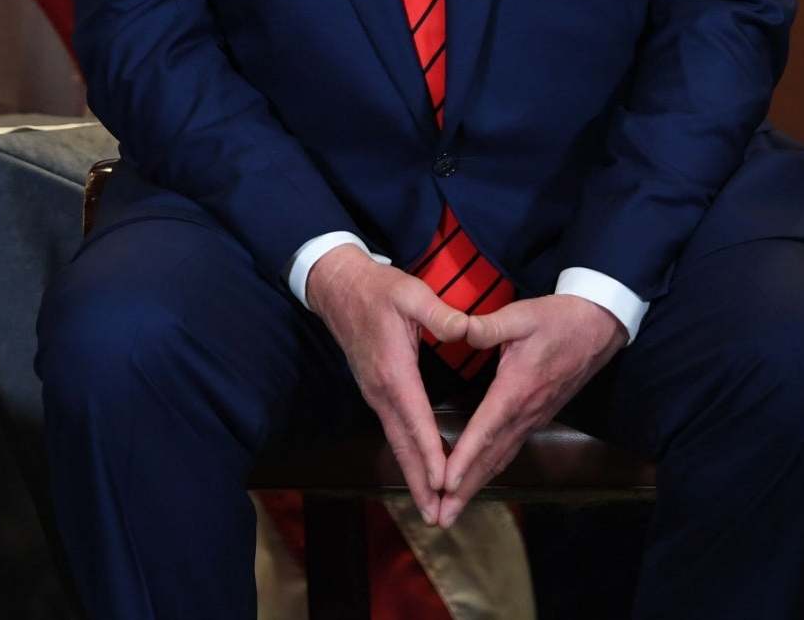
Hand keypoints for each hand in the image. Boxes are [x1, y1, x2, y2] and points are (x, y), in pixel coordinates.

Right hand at [306, 245, 472, 523]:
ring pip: (397, 443)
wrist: (338, 286)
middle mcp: (382, 391)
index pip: (416, 420)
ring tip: (431, 508)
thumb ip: (439, 314)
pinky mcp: (375, 392)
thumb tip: (466, 329)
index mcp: (394, 371)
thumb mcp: (411, 293)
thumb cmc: (378, 288)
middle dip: (421, 483)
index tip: (445, 484)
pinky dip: (407, 458)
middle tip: (438, 518)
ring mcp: (375, 394)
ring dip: (413, 477)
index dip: (432, 453)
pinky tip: (419, 472)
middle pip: (403, 445)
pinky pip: (393, 432)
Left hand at [436, 295, 626, 525]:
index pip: (486, 429)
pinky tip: (477, 480)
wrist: (597, 326)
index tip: (446, 481)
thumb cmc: (558, 319)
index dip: (465, 457)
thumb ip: (488, 325)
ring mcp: (534, 417)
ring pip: (501, 459)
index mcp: (517, 388)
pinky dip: (491, 470)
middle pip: (492, 458)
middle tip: (442, 516)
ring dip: (476, 486)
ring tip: (453, 508)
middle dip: (466, 489)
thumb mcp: (521, 315)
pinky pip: (510, 450)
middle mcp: (526, 412)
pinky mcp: (537, 416)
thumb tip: (458, 329)